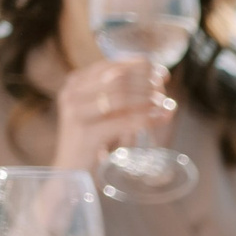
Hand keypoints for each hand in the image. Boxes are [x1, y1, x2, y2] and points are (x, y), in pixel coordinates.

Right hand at [52, 58, 175, 172]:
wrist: (71, 170)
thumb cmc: (93, 139)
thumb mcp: (105, 111)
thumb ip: (123, 94)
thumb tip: (159, 76)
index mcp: (75, 83)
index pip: (111, 65)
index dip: (139, 66)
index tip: (162, 73)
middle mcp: (72, 92)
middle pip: (118, 78)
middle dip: (146, 82)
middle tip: (163, 92)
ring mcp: (76, 112)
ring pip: (121, 96)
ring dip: (147, 98)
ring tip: (164, 104)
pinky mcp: (86, 133)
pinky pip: (123, 121)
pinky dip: (147, 118)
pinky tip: (161, 117)